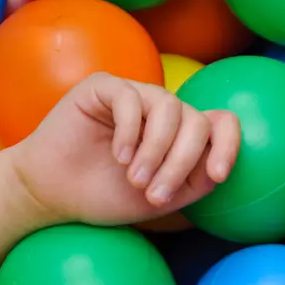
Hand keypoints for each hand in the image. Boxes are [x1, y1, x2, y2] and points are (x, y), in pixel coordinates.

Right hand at [9, 72, 240, 226]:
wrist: (55, 193)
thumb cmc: (108, 195)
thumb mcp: (163, 197)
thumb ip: (196, 180)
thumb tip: (220, 163)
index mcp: (183, 135)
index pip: (222, 123)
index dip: (229, 144)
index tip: (217, 174)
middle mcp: (164, 111)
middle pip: (196, 122)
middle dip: (181, 162)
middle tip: (155, 196)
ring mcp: (136, 95)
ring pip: (170, 107)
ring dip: (156, 150)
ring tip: (135, 179)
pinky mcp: (105, 87)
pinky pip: (132, 99)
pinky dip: (130, 132)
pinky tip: (118, 156)